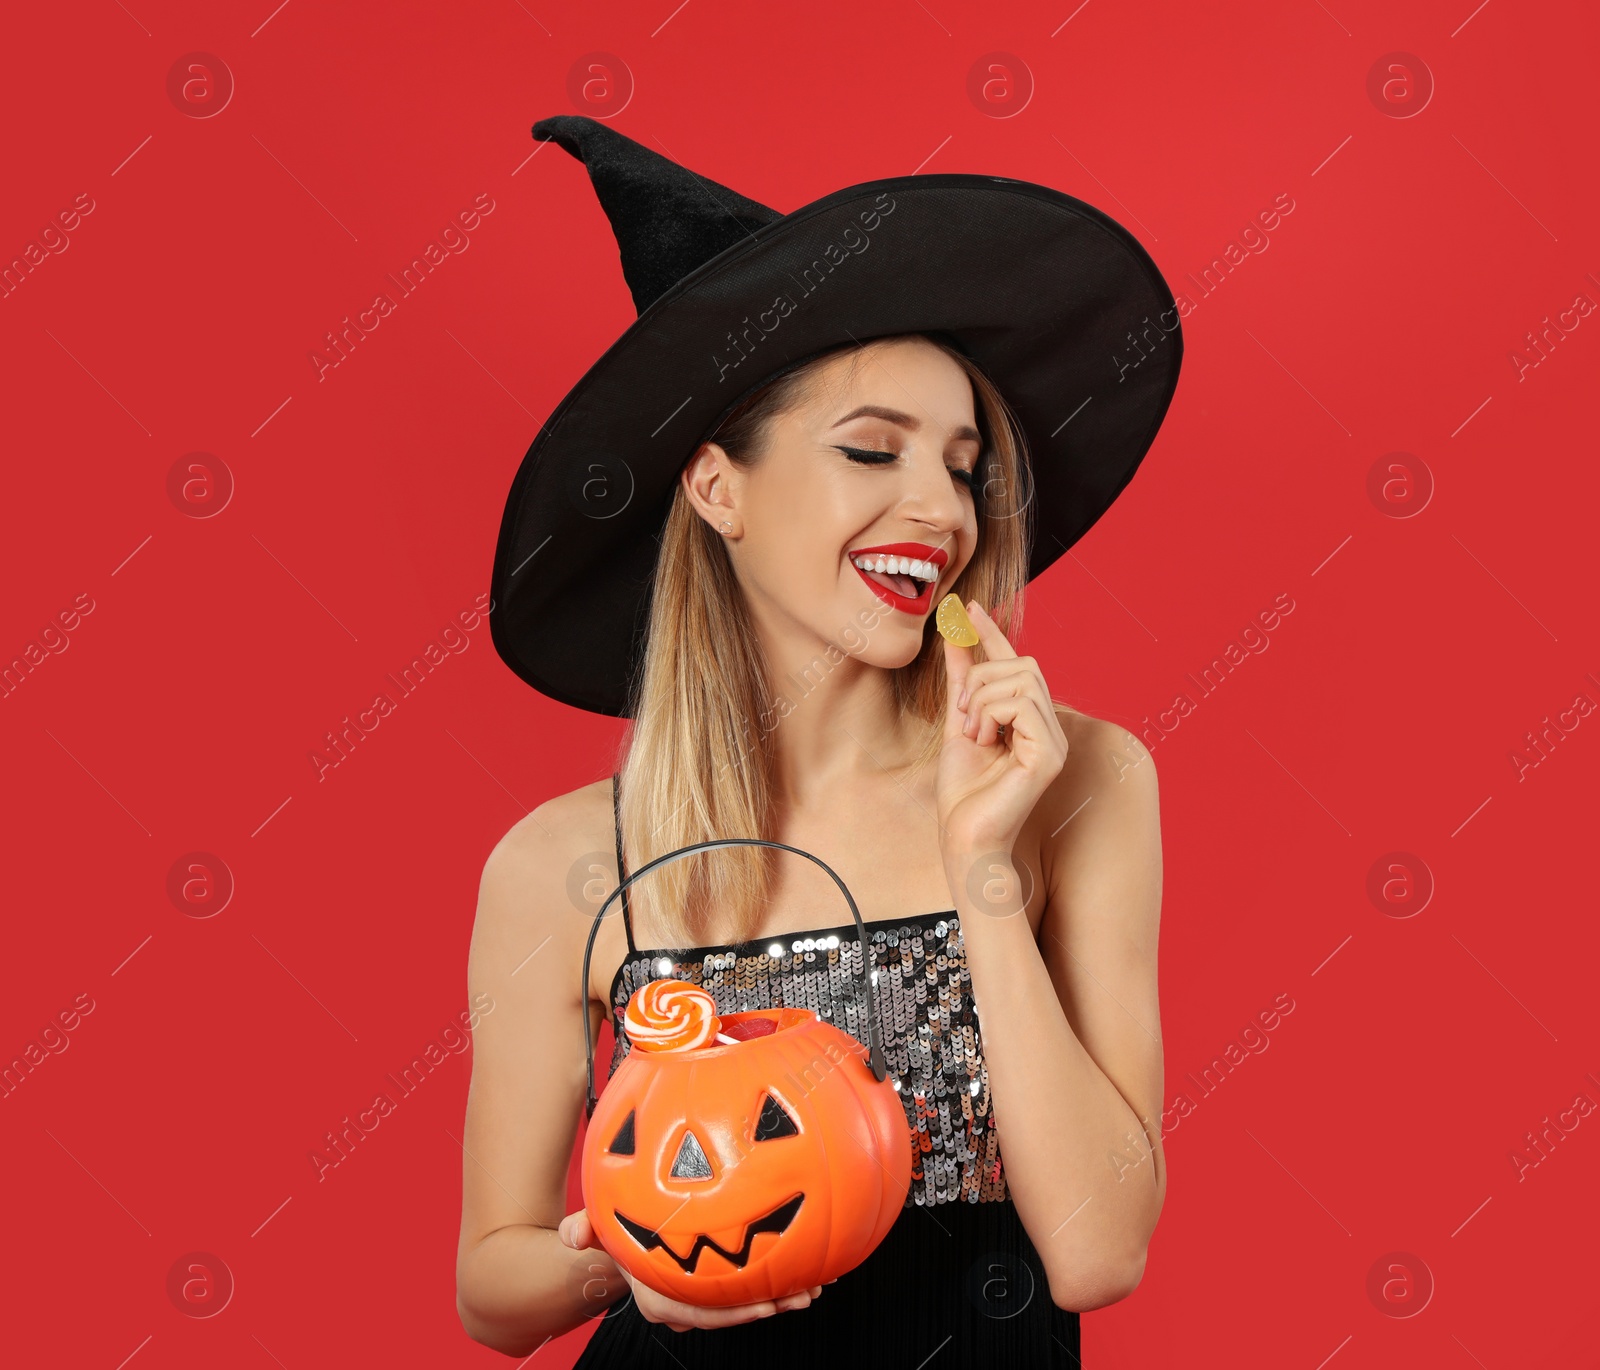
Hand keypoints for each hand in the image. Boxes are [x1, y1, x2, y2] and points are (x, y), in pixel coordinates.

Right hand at [558, 1208, 822, 1332]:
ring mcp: (707, 1299)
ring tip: (816, 1286)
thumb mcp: (602, 1229)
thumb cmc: (621, 1234)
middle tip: (803, 1295)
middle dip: (771, 1305)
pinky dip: (781, 1279)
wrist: (632, 1241)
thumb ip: (586, 1229)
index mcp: (661, 1301)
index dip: (736, 1313)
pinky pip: (753, 1286)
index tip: (767, 1304)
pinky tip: (811, 1268)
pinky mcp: (724, 1286)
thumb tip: (571, 1236)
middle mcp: (688, 1307)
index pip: (703, 1314)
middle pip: (734, 1312)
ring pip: (748, 1302)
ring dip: (785, 1295)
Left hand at [936, 600, 1069, 857]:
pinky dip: (991, 715)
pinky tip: (984, 741)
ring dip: (982, 700)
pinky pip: (1022, 704)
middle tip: (962, 714)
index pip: (1017, 664)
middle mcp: (1050, 728)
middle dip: (981, 679)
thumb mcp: (958, 724)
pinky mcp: (1050, 755)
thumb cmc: (963, 793)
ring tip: (973, 733)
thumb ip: (962, 682)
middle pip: (1022, 665)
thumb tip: (955, 638)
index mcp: (1031, 721)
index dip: (992, 634)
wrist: (964, 836)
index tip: (967, 607)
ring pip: (1020, 681)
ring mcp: (1055, 742)